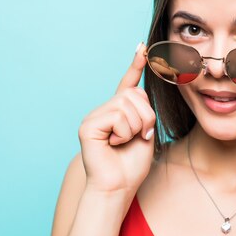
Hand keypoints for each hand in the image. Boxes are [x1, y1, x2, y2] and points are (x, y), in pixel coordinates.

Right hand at [78, 42, 156, 195]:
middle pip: (135, 95)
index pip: (127, 85)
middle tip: (140, 137)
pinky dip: (124, 133)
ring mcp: (94, 116)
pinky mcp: (88, 125)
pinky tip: (113, 144)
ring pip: (128, 105)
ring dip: (136, 127)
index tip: (141, 48)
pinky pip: (118, 116)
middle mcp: (104, 110)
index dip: (135, 66)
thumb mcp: (145, 133)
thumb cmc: (131, 165)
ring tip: (124, 143)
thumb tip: (139, 91)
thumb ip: (143, 111)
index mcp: (118, 112)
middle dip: (146, 118)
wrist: (118, 187)